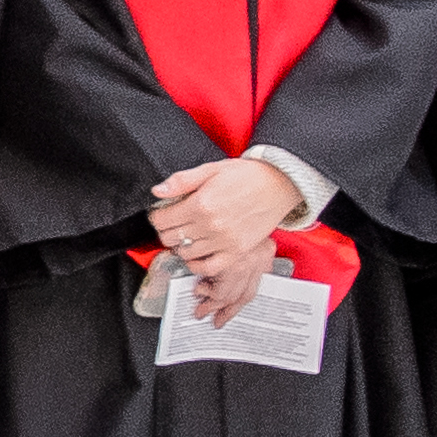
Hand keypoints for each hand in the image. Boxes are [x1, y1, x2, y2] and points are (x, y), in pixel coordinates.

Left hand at [149, 156, 303, 325]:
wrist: (279, 184)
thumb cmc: (247, 175)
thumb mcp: (211, 169)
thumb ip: (181, 181)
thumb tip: (158, 191)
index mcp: (201, 204)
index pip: (162, 220)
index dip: (157, 216)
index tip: (161, 214)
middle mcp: (211, 225)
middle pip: (170, 238)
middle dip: (166, 231)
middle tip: (173, 224)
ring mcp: (225, 240)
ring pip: (186, 253)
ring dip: (180, 246)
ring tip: (185, 237)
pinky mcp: (238, 251)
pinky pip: (209, 267)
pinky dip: (197, 265)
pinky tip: (196, 255)